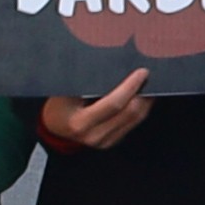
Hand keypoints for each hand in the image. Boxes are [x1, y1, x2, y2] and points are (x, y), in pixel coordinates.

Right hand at [37, 73, 152, 155]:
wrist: (54, 127)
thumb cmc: (59, 104)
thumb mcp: (66, 92)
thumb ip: (86, 81)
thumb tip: (112, 62)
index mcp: (80, 123)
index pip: (113, 104)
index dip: (130, 87)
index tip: (142, 72)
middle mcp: (95, 135)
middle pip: (130, 113)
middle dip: (143, 92)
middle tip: (150, 75)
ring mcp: (105, 141)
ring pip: (136, 119)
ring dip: (146, 100)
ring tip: (150, 82)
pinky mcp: (113, 141)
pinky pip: (134, 124)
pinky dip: (141, 108)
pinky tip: (143, 95)